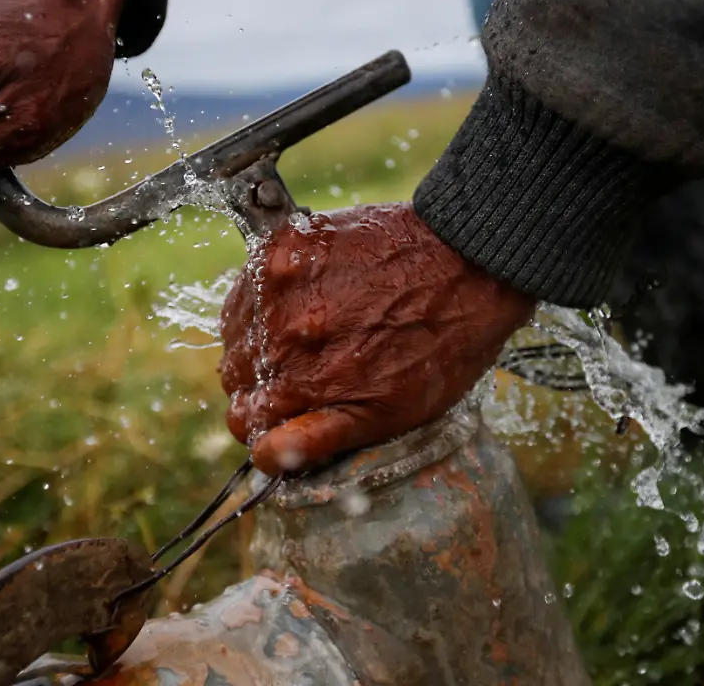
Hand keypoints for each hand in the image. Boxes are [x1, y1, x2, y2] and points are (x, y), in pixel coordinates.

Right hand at [219, 202, 537, 474]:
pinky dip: (260, 296)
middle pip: (233, 375)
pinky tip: (298, 298)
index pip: (243, 420)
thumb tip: (264, 456)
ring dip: (256, 338)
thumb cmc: (440, 345)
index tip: (281, 411)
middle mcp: (286, 337)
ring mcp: (279, 288)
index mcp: (309, 385)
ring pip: (234, 331)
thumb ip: (322, 438)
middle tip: (301, 367)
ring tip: (304, 332)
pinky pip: (247, 282)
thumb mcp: (391, 413)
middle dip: (258, 380)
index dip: (261, 420)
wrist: (469, 265)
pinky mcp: (283, 247)